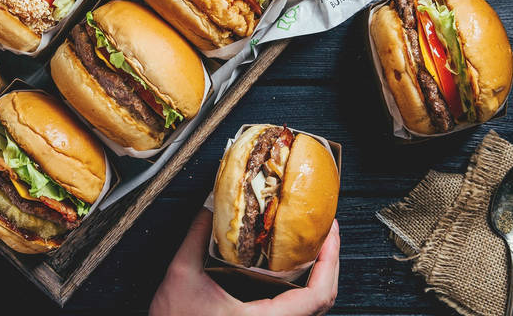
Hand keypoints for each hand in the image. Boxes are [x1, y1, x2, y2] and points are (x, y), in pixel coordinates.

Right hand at [150, 208, 339, 315]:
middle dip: (331, 262)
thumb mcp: (181, 274)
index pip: (317, 296)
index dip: (330, 262)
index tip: (329, 232)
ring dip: (320, 274)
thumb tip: (210, 206)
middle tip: (327, 229)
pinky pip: (296, 310)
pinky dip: (304, 286)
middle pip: (324, 301)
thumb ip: (196, 237)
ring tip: (315, 242)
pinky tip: (294, 264)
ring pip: (312, 308)